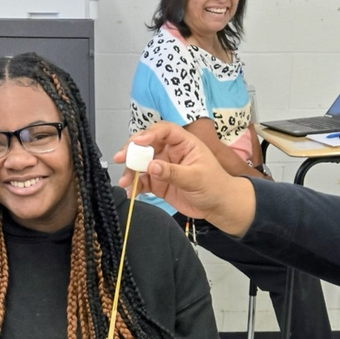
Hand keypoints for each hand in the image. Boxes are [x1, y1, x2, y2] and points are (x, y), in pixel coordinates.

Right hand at [114, 123, 256, 235]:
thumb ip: (172, 172)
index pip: (164, 131)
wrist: (218, 207)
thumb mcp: (196, 178)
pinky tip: (130, 192)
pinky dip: (135, 186)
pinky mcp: (158, 183)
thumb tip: (151, 166)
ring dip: (131, 170)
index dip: (150, 133)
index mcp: (184, 143)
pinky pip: (143, 181)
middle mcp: (171, 152)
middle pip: (147, 145)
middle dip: (132, 150)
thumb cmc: (215, 186)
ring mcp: (163, 167)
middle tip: (121, 158)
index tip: (138, 142)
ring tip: (125, 181)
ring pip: (141, 163)